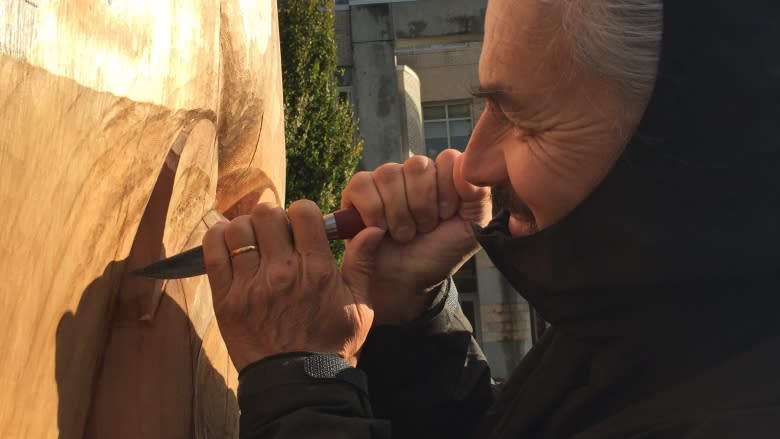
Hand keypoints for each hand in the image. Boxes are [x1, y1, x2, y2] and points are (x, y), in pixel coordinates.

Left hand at [202, 200, 385, 369]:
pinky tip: (229, 244)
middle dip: (273, 218)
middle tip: (275, 234)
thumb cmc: (333, 344)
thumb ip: (363, 263)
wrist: (299, 385)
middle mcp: (283, 272)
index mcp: (318, 269)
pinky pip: (212, 252)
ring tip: (253, 242)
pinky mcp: (226, 300)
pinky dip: (217, 239)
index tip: (302, 226)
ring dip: (246, 229)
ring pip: (238, 229)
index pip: (303, 211)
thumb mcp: (360, 305)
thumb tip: (371, 229)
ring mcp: (251, 286)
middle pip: (267, 214)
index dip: (302, 212)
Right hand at [340, 149, 491, 325]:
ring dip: (399, 213)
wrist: (409, 281)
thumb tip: (465, 169)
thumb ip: (479, 195)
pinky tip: (379, 229)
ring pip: (390, 174)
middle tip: (423, 229)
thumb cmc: (439, 253)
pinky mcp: (357, 191)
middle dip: (423, 206)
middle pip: (417, 165)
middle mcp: (414, 172)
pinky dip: (373, 211)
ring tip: (403, 234)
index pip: (447, 159)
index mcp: (443, 175)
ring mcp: (384, 179)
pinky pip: (363, 184)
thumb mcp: (472, 228)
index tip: (447, 216)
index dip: (448, 190)